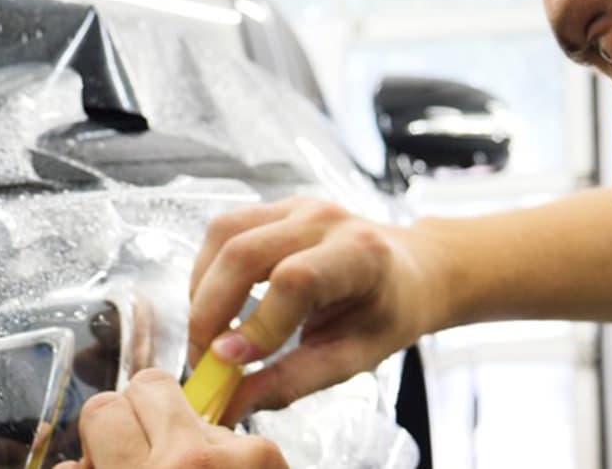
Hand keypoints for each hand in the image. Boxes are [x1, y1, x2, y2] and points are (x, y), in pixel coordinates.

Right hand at [55, 369, 286, 468]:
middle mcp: (183, 462)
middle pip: (148, 384)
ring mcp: (231, 457)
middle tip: (150, 452)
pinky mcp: (267, 457)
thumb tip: (74, 465)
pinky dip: (227, 454)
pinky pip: (232, 432)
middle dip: (144, 413)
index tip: (112, 452)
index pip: (103, 409)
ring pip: (193, 404)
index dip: (106, 431)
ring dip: (187, 430)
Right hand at [187, 197, 451, 424]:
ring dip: (202, 291)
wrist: (410, 269)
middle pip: (244, 252)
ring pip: (224, 236)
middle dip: (210, 313)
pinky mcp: (275, 207)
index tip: (229, 366)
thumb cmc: (388, 314)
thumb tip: (231, 406)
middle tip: (203, 362)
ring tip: (208, 335)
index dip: (255, 324)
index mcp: (360, 254)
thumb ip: (292, 381)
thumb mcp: (353, 358)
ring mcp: (297, 206)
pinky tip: (217, 306)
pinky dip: (208, 272)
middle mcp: (325, 220)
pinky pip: (224, 232)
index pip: (293, 280)